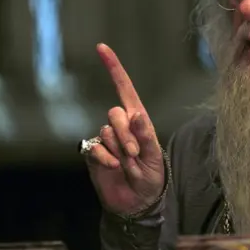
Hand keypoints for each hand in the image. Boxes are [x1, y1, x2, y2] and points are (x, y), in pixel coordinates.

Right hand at [85, 44, 165, 216]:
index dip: (113, 68)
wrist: (137, 202)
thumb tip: (137, 116)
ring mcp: (105, 139)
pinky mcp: (94, 153)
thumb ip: (146, 136)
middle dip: (126, 133)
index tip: (101, 47)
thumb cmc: (152, 176)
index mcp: (138, 120)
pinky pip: (95, 147)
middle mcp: (120, 125)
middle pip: (115, 113)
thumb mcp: (155, 156)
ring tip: (128, 164)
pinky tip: (113, 167)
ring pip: (106, 131)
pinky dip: (106, 158)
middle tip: (135, 153)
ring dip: (119, 148)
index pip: (125, 89)